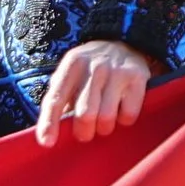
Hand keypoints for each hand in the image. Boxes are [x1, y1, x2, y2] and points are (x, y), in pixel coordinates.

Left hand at [35, 40, 153, 146]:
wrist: (125, 43)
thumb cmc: (91, 68)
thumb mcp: (72, 74)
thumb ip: (61, 97)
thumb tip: (52, 132)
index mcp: (72, 64)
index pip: (56, 98)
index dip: (49, 122)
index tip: (46, 142)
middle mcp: (94, 66)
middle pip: (85, 114)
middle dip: (84, 132)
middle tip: (85, 134)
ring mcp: (117, 71)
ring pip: (107, 118)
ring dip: (104, 128)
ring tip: (103, 123)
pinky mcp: (137, 78)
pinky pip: (128, 115)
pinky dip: (123, 120)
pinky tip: (121, 110)